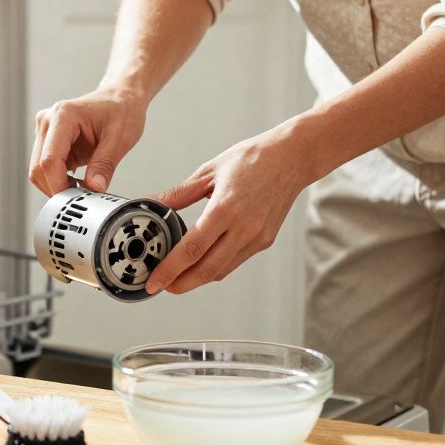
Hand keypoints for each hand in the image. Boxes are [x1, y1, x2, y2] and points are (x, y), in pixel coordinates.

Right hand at [29, 88, 148, 195]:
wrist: (121, 97)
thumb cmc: (121, 110)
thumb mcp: (120, 138)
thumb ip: (105, 164)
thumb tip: (94, 188)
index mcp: (63, 116)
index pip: (49, 160)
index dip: (59, 185)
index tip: (75, 200)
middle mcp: (48, 121)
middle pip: (37, 167)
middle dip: (56, 187)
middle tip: (81, 198)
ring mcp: (46, 131)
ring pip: (38, 170)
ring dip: (56, 184)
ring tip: (82, 188)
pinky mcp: (49, 140)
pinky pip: (46, 167)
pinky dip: (59, 179)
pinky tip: (77, 181)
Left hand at [146, 119, 315, 294]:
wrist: (292, 158)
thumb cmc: (252, 159)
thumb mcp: (209, 171)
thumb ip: (179, 193)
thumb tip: (152, 203)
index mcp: (226, 208)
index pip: (192, 249)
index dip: (170, 270)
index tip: (154, 282)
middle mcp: (244, 228)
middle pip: (207, 270)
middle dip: (180, 283)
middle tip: (160, 286)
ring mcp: (257, 238)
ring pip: (221, 270)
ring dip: (197, 278)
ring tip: (176, 275)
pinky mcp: (265, 241)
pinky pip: (234, 261)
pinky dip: (215, 266)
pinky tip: (201, 261)